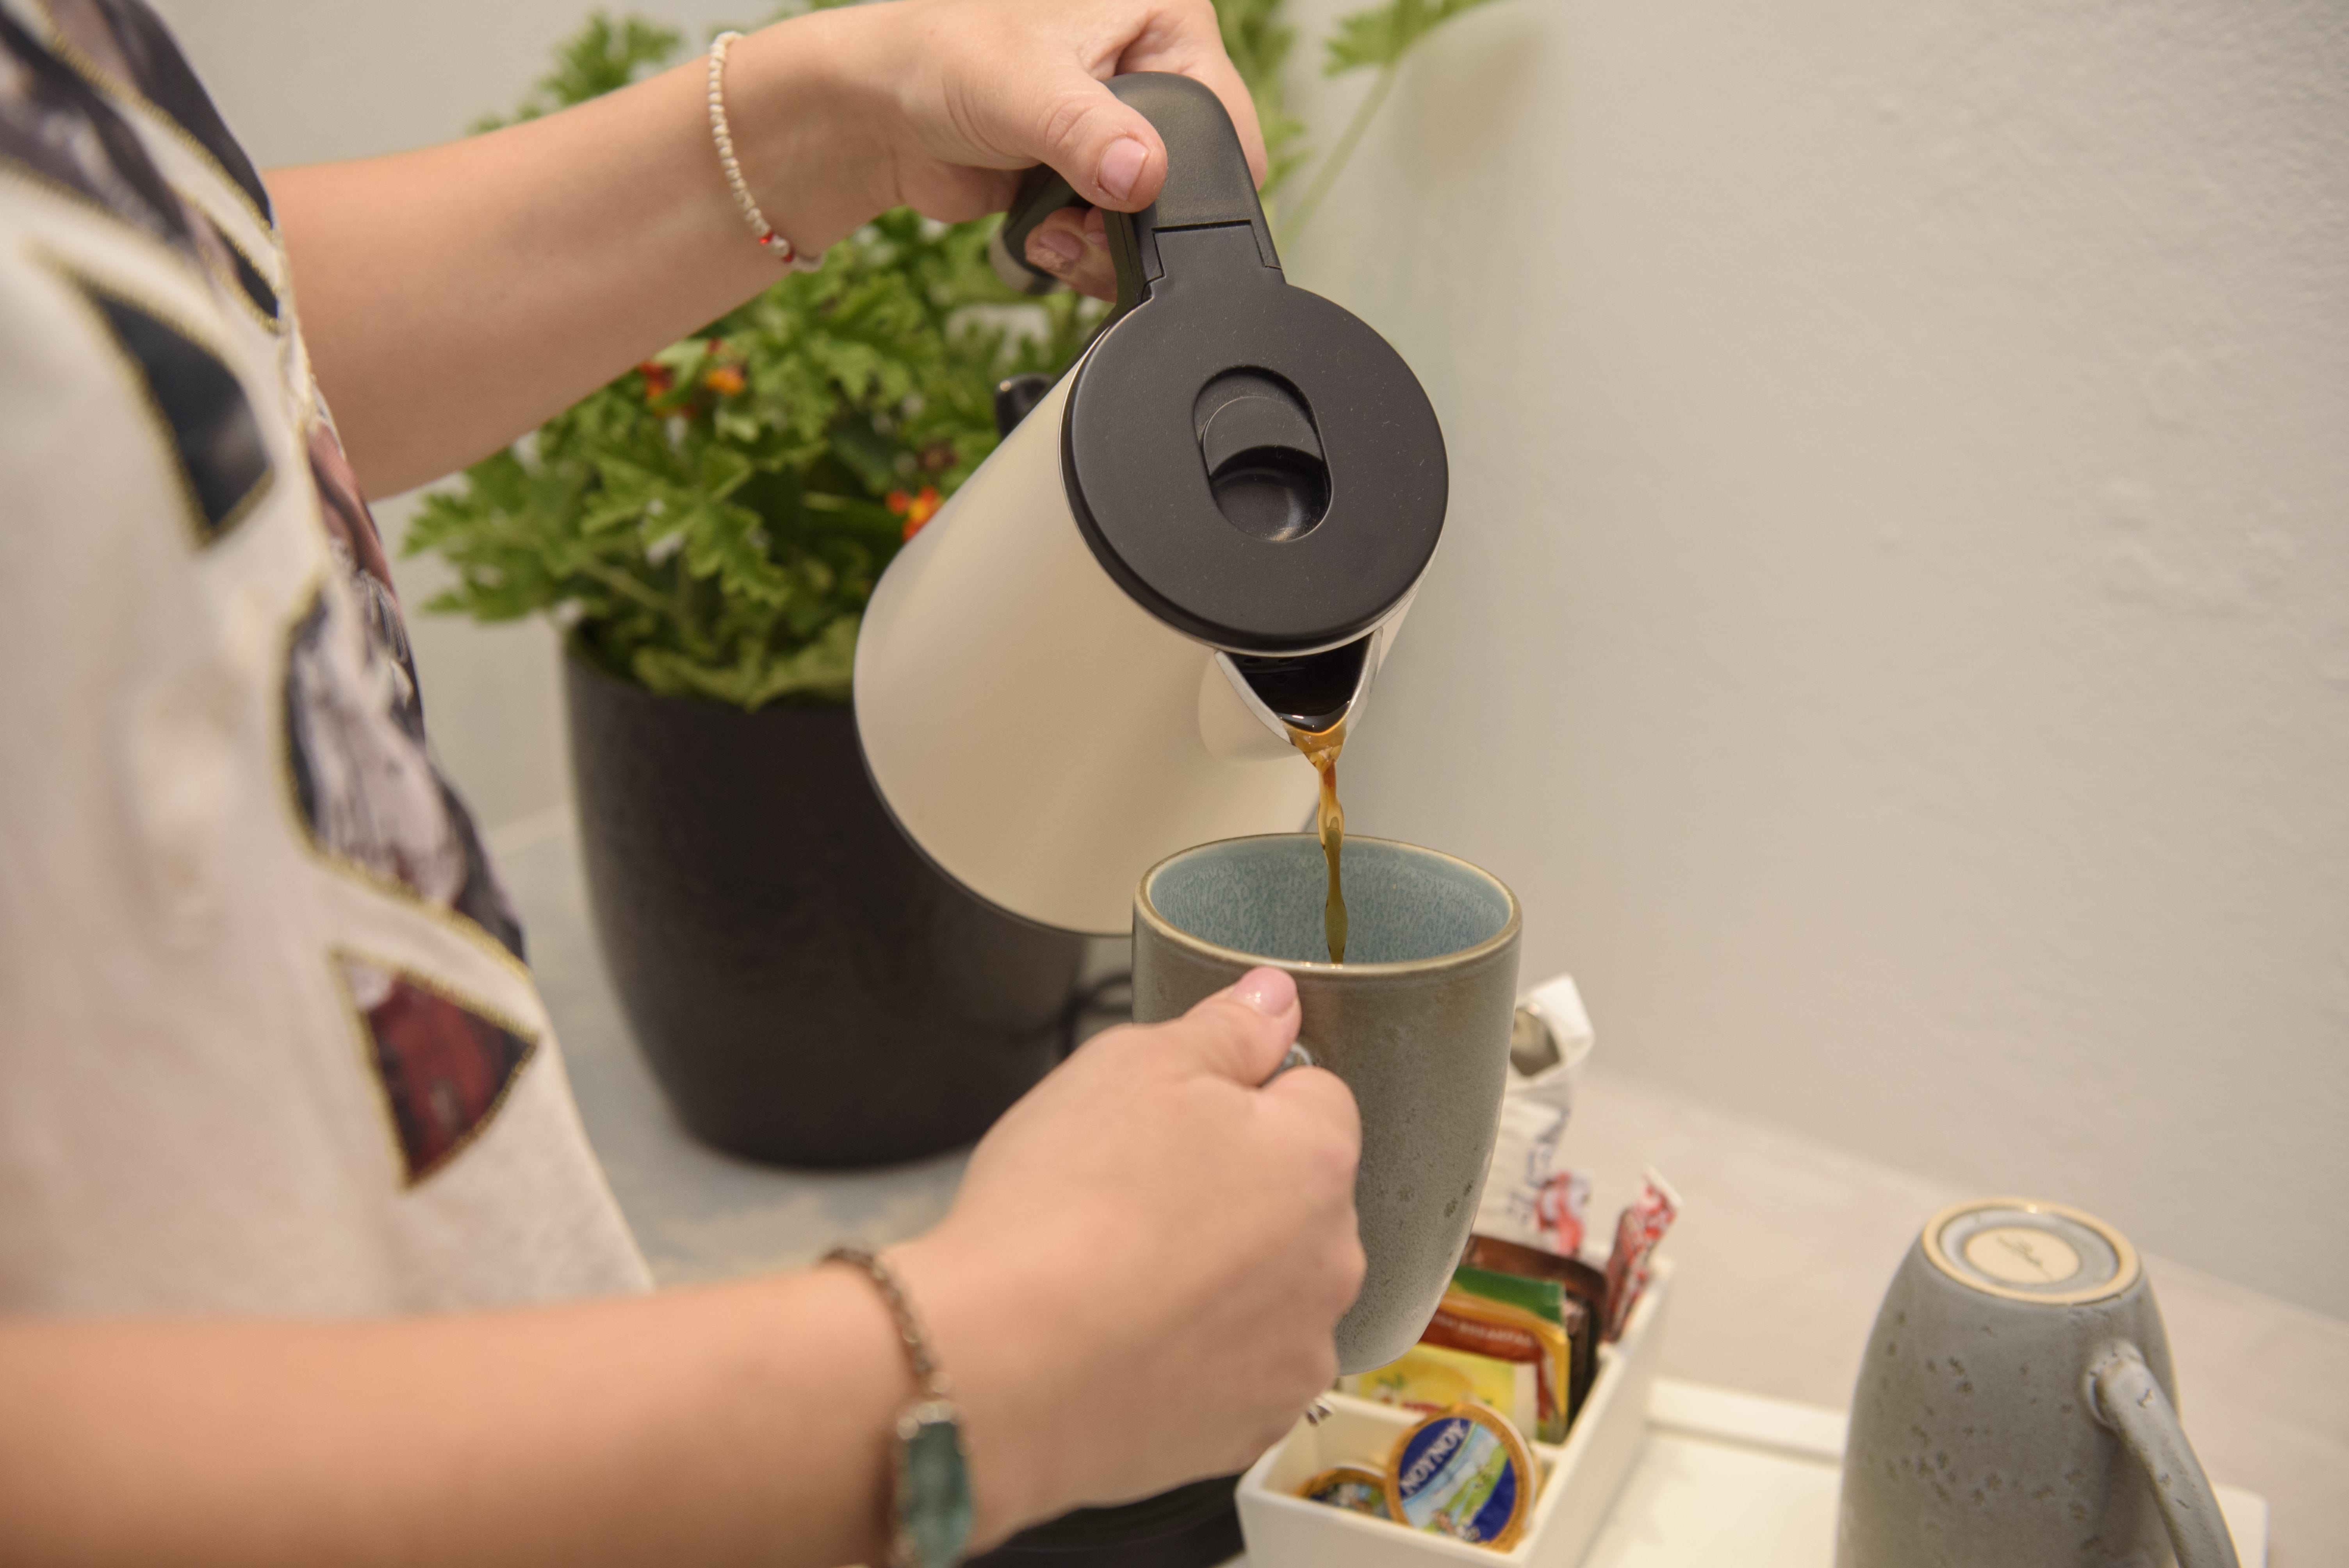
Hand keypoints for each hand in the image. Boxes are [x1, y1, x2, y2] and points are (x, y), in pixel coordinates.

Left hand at [730, 0, 1265, 299]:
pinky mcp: (1094, 176)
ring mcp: (1121, 127)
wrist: (878, 115)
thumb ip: (1091, 134)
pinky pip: (1120, 237)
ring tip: (1058, 225)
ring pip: (1158, 217)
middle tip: (1085, 218)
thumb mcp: (1026, 88)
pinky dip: (1088, 251)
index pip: (1224, 113)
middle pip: (1196, 176)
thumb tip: (1144, 176)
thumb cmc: (938, 61)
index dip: (1191, 170)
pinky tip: (1049, 232)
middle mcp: (1150, 67)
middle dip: (1140, 217)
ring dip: (1109, 243)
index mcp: (1161, 19)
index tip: (1133, 196)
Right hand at [891, 967, 1362, 1541]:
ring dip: (1214, 1280)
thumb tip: (1275, 999)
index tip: (1171, 1121)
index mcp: (1316, 1157)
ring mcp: (1294, 1352)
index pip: (1312, 1097)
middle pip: (1291, 1199)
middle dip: (1229, 1191)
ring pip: (1264, 1290)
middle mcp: (1331, 1260)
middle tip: (1129, 1197)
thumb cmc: (1063, 1211)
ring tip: (1117, 1277)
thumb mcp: (1134, 1064)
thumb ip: (1224, 1027)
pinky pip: (1232, 1372)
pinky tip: (1123, 1344)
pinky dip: (1190, 1359)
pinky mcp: (1248, 1430)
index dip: (1235, 1098)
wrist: (1002, 1369)